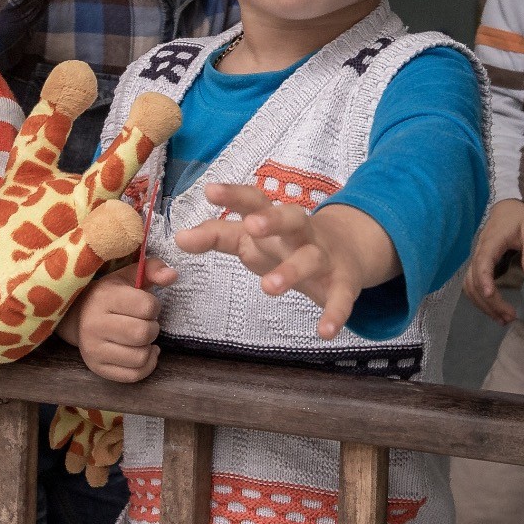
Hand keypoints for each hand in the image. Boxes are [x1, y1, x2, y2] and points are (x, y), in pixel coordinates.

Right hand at [58, 259, 175, 381]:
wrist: (76, 316)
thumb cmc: (109, 295)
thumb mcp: (128, 276)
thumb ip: (153, 269)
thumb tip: (172, 275)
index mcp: (103, 297)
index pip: (146, 306)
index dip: (154, 306)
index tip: (145, 305)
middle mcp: (94, 324)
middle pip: (143, 333)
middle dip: (152, 328)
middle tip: (144, 322)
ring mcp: (93, 349)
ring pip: (140, 356)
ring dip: (148, 347)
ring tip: (141, 338)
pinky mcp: (97, 367)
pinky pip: (134, 375)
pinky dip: (146, 365)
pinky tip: (143, 352)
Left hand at [175, 183, 399, 340]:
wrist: (345, 251)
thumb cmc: (282, 243)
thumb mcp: (248, 238)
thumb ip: (215, 236)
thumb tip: (178, 238)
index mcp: (272, 218)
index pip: (253, 200)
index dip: (233, 195)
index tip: (210, 191)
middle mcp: (300, 232)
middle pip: (290, 218)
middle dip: (273, 220)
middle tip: (252, 226)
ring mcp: (323, 255)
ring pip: (310, 258)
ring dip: (291, 271)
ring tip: (268, 288)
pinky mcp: (342, 282)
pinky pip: (342, 297)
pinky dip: (335, 313)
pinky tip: (324, 332)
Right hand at [464, 199, 523, 325]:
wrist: (507, 209)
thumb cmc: (520, 219)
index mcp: (491, 243)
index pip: (482, 263)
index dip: (484, 280)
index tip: (490, 294)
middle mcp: (478, 252)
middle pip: (475, 280)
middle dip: (489, 301)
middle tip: (509, 318)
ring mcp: (475, 259)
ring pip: (469, 285)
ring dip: (482, 304)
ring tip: (502, 319)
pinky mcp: (477, 264)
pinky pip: (471, 284)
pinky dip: (478, 299)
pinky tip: (492, 309)